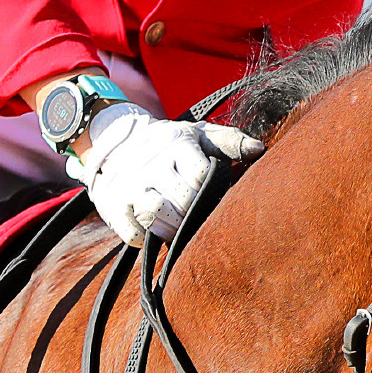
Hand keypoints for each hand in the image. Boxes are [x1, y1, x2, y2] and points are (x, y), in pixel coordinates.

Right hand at [73, 108, 262, 244]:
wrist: (117, 140)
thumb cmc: (171, 143)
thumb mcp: (199, 134)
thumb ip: (230, 141)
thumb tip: (259, 150)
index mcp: (177, 144)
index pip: (200, 175)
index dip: (210, 189)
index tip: (212, 193)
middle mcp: (151, 164)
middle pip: (181, 201)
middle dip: (194, 213)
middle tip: (199, 216)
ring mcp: (129, 185)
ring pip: (156, 217)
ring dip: (173, 229)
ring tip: (180, 225)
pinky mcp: (112, 204)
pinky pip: (133, 234)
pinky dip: (147, 238)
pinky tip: (155, 228)